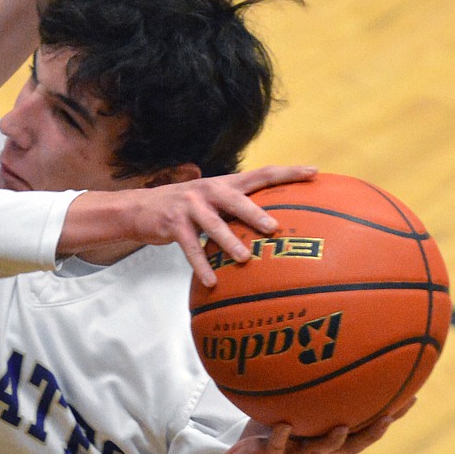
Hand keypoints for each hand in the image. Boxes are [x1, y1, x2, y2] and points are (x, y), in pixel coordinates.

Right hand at [131, 165, 316, 285]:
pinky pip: (190, 247)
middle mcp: (209, 190)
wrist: (140, 208)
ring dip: (229, 242)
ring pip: (214, 225)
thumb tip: (274, 224)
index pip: (262, 173)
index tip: (314, 172)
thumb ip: (237, 207)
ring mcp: (190, 206)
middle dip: (256, 213)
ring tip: (244, 258)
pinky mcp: (173, 224)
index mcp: (225, 183)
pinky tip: (211, 281)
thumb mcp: (211, 201)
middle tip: (274, 228)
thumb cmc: (185, 208)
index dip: (288, 172)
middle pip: (237, 199)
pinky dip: (201, 265)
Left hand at [210, 399, 415, 453]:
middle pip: (353, 445)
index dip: (391, 415)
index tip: (413, 395)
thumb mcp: (290, 404)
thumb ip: (306, 385)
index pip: (366, 426)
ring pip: (319, 451)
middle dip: (373, 432)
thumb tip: (321, 346)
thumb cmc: (270, 428)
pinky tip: (284, 424)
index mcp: (327, 435)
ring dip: (332, 440)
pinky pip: (277, 446)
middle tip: (390, 416)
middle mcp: (316, 448)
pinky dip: (281, 436)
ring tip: (342, 427)